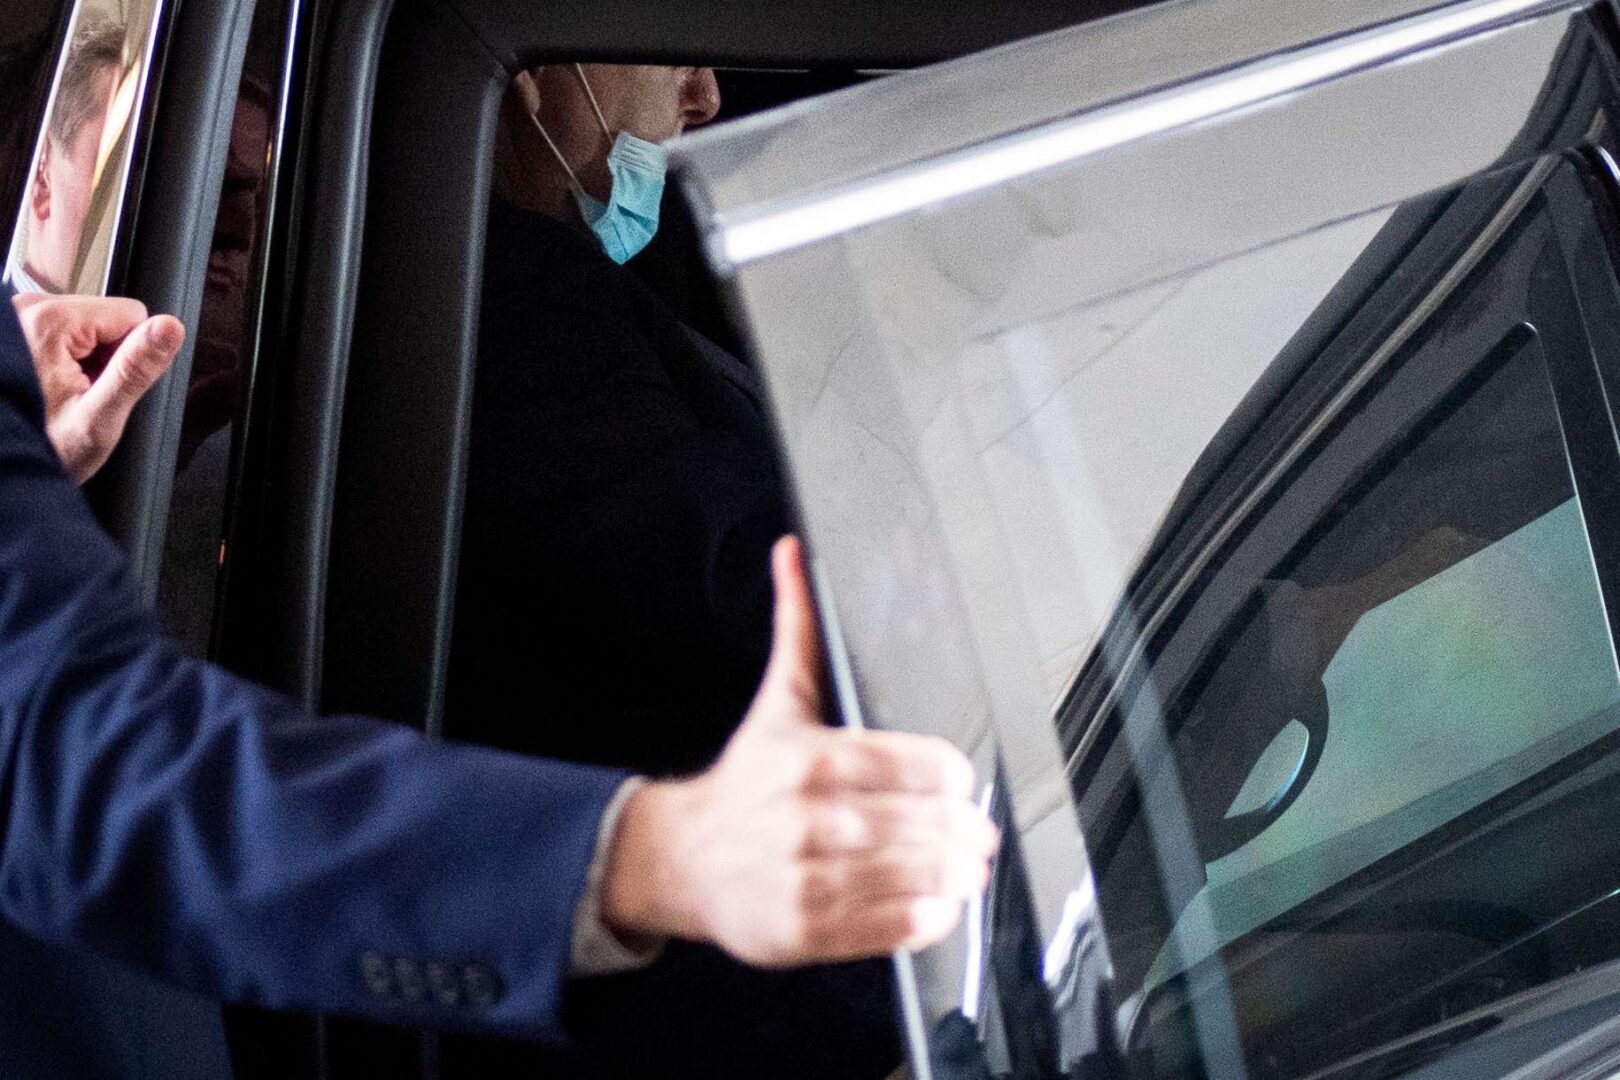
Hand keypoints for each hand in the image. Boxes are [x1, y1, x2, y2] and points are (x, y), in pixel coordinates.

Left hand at [13, 294, 185, 482]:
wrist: (4, 471)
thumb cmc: (42, 448)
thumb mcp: (99, 417)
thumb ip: (135, 369)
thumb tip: (170, 328)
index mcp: (48, 322)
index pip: (131, 313)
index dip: (130, 355)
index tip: (102, 384)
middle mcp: (26, 310)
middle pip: (105, 318)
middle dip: (104, 358)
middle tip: (81, 395)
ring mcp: (17, 318)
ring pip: (86, 327)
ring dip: (83, 361)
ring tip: (62, 394)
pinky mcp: (14, 330)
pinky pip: (61, 335)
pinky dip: (62, 361)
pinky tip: (49, 387)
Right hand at [600, 536, 997, 966]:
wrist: (680, 859)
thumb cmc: (744, 781)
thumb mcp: (777, 702)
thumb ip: (798, 630)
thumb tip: (793, 554)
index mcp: (813, 757)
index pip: (923, 766)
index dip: (956, 779)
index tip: (962, 786)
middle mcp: (811, 818)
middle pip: (927, 825)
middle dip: (965, 832)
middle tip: (976, 834)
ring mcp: (808, 877)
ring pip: (916, 877)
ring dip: (955, 875)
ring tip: (966, 869)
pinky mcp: (807, 929)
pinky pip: (892, 928)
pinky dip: (928, 918)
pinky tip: (936, 904)